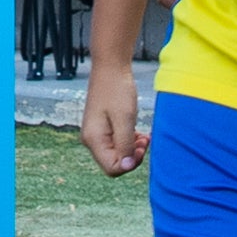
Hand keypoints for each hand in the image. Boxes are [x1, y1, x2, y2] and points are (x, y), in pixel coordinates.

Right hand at [80, 60, 145, 174]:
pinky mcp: (102, 128)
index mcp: (94, 139)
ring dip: (132, 149)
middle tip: (145, 141)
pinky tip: (139, 133)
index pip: (112, 168)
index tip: (142, 147)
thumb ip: (125, 145)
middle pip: (114, 163)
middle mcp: (91, 140)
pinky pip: (116, 144)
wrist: (110, 68)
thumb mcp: (125, 119)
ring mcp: (95, 134)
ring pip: (116, 154)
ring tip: (144, 137)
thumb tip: (127, 167)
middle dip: (132, 156)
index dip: (130, 163)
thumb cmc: (118, 90)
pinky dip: (129, 141)